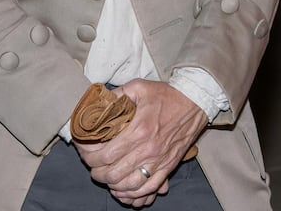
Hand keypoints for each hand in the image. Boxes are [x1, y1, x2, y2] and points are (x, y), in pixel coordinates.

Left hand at [75, 79, 207, 206]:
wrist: (195, 102)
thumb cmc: (166, 95)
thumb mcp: (138, 87)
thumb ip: (116, 95)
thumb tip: (97, 103)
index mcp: (138, 130)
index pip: (106, 155)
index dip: (90, 158)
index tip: (85, 154)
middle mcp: (148, 149)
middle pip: (114, 174)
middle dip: (98, 174)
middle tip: (93, 167)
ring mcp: (159, 161)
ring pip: (129, 186)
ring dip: (113, 185)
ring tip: (106, 179)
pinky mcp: (168, 167)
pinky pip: (149, 189)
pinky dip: (134, 193)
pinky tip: (125, 189)